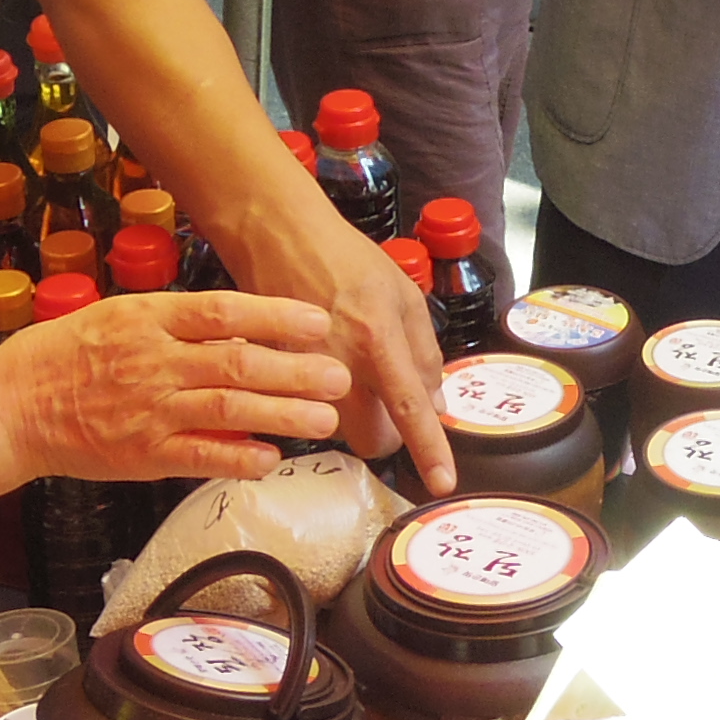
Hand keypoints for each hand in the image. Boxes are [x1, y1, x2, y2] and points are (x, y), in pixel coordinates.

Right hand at [0, 288, 349, 493]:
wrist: (9, 407)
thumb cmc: (63, 357)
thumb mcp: (119, 318)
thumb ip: (177, 324)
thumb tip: (240, 331)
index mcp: (148, 320)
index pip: (223, 311)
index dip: (276, 316)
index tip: (318, 322)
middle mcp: (153, 362)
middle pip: (238, 362)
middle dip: (296, 370)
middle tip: (341, 375)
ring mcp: (148, 410)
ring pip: (228, 409)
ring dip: (283, 414)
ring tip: (326, 418)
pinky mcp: (141, 455)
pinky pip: (199, 457)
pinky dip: (238, 456)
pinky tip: (272, 458)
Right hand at [287, 224, 454, 495]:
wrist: (281, 238)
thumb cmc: (346, 260)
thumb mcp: (405, 295)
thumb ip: (425, 352)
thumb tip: (437, 404)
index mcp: (380, 340)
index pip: (410, 409)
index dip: (429, 450)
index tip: (443, 481)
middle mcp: (341, 365)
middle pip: (372, 441)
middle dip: (387, 435)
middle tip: (391, 405)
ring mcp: (303, 374)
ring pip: (339, 430)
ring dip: (354, 417)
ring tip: (353, 374)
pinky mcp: (276, 376)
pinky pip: (307, 410)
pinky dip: (322, 401)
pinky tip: (326, 368)